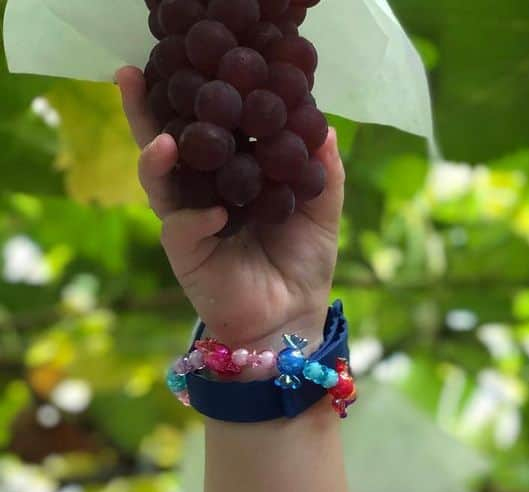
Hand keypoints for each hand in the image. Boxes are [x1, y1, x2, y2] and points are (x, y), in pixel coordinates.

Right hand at [114, 66, 343, 357]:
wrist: (292, 320)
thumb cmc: (302, 266)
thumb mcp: (320, 213)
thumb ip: (322, 172)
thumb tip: (325, 126)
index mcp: (229, 175)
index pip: (208, 128)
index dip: (199, 98)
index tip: (196, 63)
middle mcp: (200, 191)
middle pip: (165, 143)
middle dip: (146, 111)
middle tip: (133, 74)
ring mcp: (188, 220)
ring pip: (159, 181)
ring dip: (156, 156)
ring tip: (164, 138)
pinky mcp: (187, 253)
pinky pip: (182, 229)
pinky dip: (197, 217)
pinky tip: (215, 212)